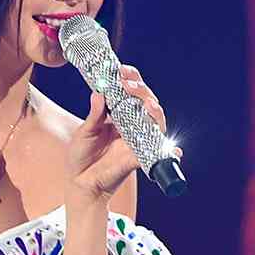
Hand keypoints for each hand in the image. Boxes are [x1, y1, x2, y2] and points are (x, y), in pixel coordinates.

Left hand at [66, 63, 168, 205]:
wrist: (80, 183)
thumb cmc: (81, 156)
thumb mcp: (84, 132)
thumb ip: (94, 115)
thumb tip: (99, 93)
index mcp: (118, 115)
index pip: (131, 93)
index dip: (131, 80)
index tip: (122, 70)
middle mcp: (132, 125)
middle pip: (147, 102)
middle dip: (141, 90)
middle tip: (128, 84)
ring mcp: (138, 140)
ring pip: (156, 121)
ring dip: (154, 110)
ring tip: (146, 103)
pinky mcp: (140, 157)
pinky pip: (158, 152)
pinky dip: (169, 150)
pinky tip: (173, 150)